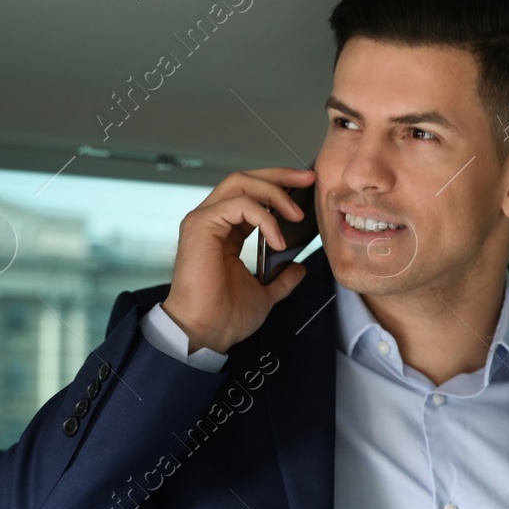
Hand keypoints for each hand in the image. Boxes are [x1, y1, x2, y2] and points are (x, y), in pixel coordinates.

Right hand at [161, 167, 315, 352]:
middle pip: (245, 178)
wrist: (207, 333)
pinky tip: (278, 240)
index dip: (279, 186)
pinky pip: (239, 205)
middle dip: (280, 175)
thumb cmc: (226, 316)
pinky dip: (265, 218)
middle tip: (308, 180)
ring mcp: (204, 220)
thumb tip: (298, 268)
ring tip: (296, 215)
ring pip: (241, 183)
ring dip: (275, 194)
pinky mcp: (200, 225)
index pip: (251, 194)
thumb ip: (281, 279)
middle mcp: (212, 220)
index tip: (306, 188)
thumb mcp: (265, 293)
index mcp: (225, 231)